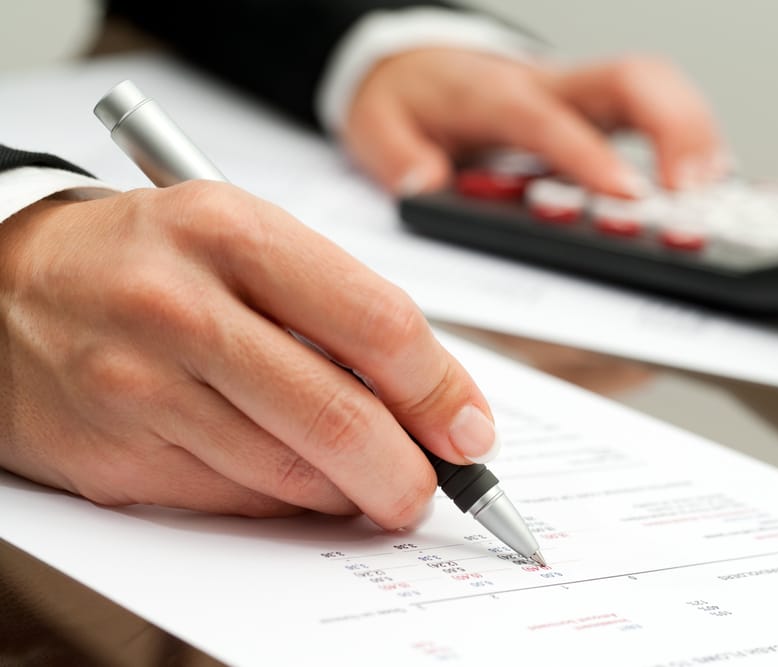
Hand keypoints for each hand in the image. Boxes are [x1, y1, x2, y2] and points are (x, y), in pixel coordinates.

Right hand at [0, 182, 496, 525]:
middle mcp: (182, 309)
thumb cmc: (149, 258)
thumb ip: (336, 309)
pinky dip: (287, 504)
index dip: (440, 390)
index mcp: (232, 231)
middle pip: (338, 417)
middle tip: (430, 488)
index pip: (375, 322)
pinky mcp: (116, 457)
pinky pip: (236, 503)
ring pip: (290, 476)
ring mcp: (141, 389)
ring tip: (367, 480)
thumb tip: (430, 399)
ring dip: (350, 493)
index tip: (471, 431)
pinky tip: (296, 480)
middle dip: (407, 473)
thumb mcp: (245, 239)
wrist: (6, 286)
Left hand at [343, 48, 724, 195]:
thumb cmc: (410, 99)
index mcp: (497, 95)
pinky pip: (656, 110)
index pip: (550, 122)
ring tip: (712, 191)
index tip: (628, 198)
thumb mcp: (378, 128)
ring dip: (694, 135)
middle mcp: (551, 87)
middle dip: (675, 128)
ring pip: (656, 90)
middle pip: (632, 80)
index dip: (591, 158)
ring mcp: (581, 95)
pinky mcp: (597, 109)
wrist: (415, 66)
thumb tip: (424, 186)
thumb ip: (398, 158)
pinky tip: (704, 179)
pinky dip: (688, 140)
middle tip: (695, 189)